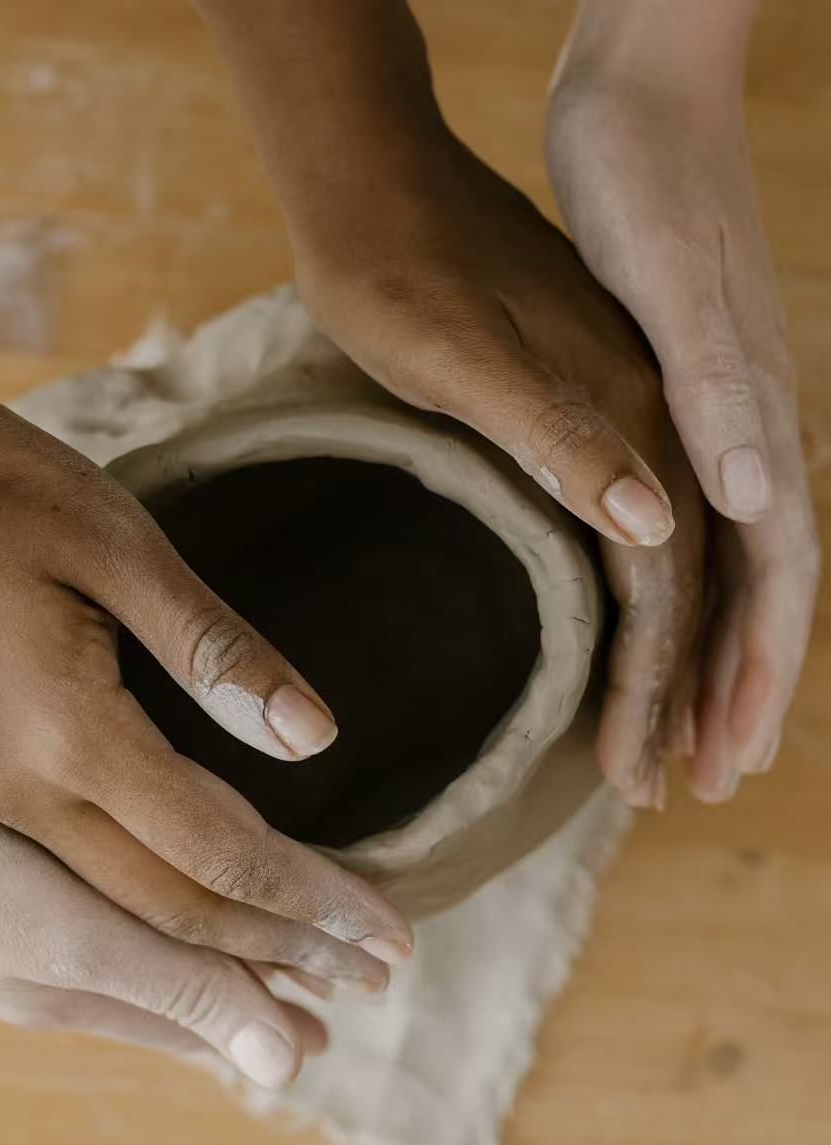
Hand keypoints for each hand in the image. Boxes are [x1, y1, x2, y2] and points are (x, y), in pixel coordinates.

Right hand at [0, 333, 408, 990]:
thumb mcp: (111, 540)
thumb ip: (213, 648)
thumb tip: (314, 736)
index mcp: (64, 736)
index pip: (218, 852)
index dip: (312, 899)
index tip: (391, 936)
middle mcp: (22, 790)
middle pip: (176, 906)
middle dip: (285, 947)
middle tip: (378, 973)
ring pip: (129, 900)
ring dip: (229, 939)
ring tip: (312, 967)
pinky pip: (88, 872)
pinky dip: (167, 903)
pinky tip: (209, 905)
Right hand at [0, 693, 326, 1085]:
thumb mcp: (68, 939)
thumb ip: (176, 988)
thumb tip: (288, 1065)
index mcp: (92, 983)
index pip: (227, 995)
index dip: (299, 985)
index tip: (375, 981)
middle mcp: (68, 963)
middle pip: (203, 970)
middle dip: (279, 969)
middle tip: (350, 973)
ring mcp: (36, 913)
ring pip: (168, 931)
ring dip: (229, 933)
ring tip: (280, 940)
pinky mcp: (13, 859)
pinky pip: (123, 888)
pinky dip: (172, 894)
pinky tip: (169, 878)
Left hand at [546, 36, 819, 797]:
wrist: (637, 98)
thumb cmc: (647, 183)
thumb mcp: (671, 284)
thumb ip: (714, 387)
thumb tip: (740, 498)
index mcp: (752, 419)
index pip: (773, 582)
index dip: (751, 680)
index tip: (718, 765)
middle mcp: (748, 429)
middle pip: (760, 593)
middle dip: (734, 693)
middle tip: (697, 780)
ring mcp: (715, 415)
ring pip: (724, 567)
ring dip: (706, 654)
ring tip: (672, 726)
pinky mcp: (673, 396)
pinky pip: (687, 520)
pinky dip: (675, 587)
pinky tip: (645, 610)